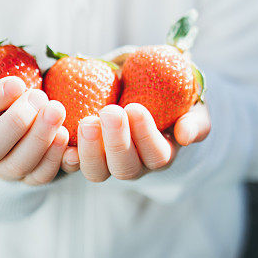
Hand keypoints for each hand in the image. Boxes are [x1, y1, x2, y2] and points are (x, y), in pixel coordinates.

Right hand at [0, 66, 69, 185]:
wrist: (21, 115)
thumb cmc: (0, 92)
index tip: (17, 82)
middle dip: (16, 123)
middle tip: (40, 97)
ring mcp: (4, 171)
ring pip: (18, 164)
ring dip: (39, 139)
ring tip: (57, 110)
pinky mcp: (30, 180)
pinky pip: (41, 176)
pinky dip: (56, 158)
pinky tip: (66, 135)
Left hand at [63, 99, 210, 182]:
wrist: (147, 86)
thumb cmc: (173, 95)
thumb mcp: (193, 105)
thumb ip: (196, 120)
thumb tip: (185, 136)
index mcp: (161, 154)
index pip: (156, 155)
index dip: (145, 136)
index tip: (135, 108)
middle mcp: (135, 164)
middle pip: (125, 168)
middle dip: (116, 142)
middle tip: (109, 112)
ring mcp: (107, 161)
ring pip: (97, 171)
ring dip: (90, 149)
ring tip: (87, 121)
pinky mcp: (85, 153)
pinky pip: (73, 162)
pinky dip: (67, 154)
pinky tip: (61, 135)